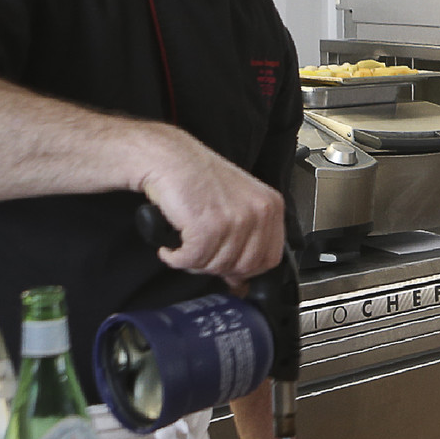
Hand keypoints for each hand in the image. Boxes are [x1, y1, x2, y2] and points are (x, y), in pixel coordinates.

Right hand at [138, 127, 284, 287]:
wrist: (168, 157)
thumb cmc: (198, 177)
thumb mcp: (237, 203)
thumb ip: (247, 239)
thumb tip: (241, 281)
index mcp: (271, 206)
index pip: (270, 259)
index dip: (246, 270)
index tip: (229, 269)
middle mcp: (258, 212)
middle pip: (244, 267)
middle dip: (218, 267)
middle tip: (199, 254)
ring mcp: (235, 219)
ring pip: (217, 266)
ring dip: (194, 262)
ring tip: (184, 244)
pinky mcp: (208, 226)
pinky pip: (193, 260)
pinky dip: (176, 259)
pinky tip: (171, 247)